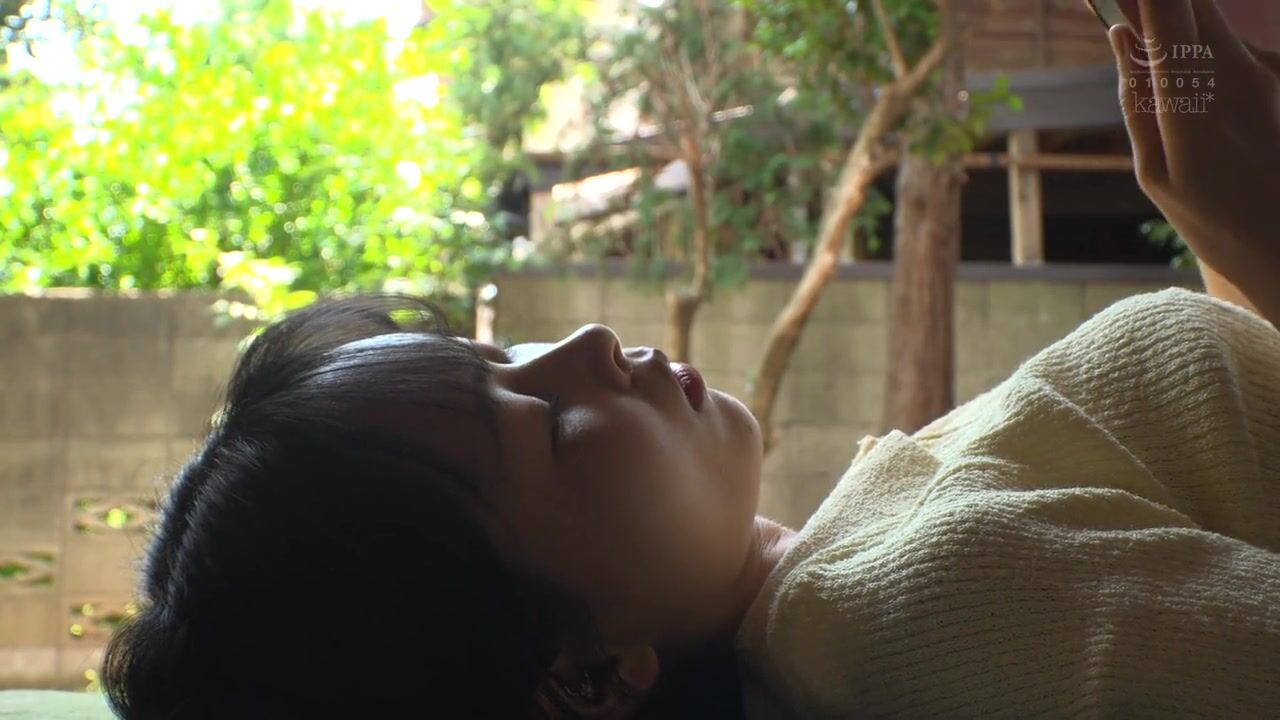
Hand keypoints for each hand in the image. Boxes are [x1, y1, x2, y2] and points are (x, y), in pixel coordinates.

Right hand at [1109, 0, 1279, 325]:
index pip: (1168, 13)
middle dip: (1151, 2)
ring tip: (1134, 39)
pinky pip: (1222, 43)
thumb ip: (1137, 99)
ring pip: (1208, 18)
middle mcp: (1236, 76)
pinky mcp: (1271, 78)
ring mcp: (1261, 74)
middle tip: (1113, 9)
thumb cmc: (1212, 221)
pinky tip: (1172, 74)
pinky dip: (1191, 42)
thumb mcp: (1154, 172)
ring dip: (1170, 19)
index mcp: (1196, 105)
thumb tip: (1121, 36)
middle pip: (1192, 4)